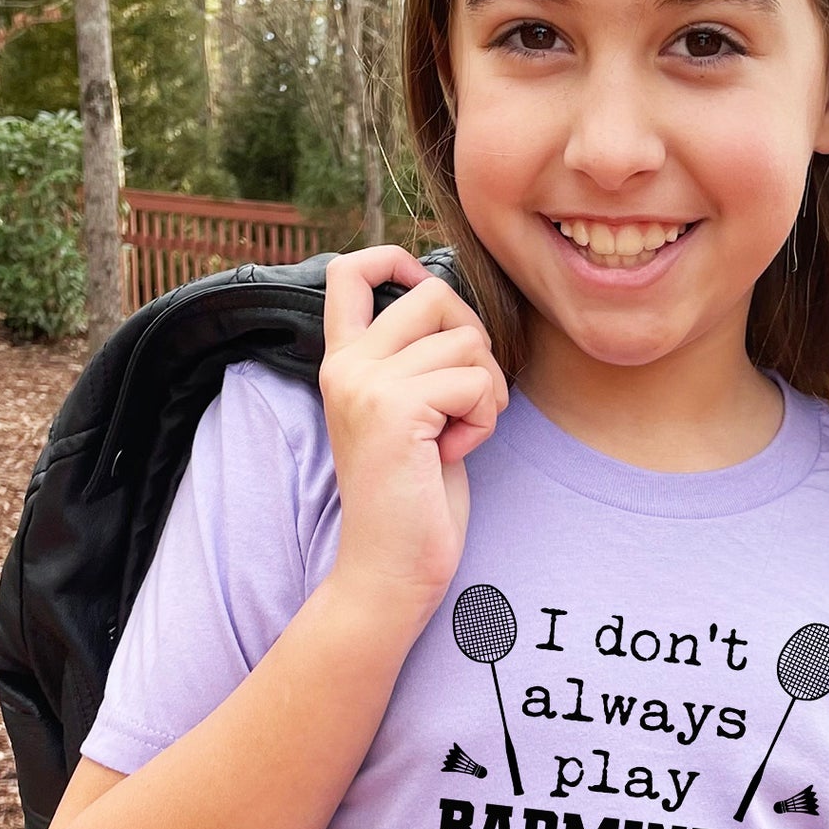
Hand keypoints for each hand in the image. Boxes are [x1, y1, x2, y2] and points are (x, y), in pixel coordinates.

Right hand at [319, 245, 508, 616]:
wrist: (390, 570)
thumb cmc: (415, 499)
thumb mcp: (415, 415)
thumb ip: (421, 363)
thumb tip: (460, 308)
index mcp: (344, 362)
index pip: (350, 272)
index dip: (395, 259)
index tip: (423, 283)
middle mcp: (346, 364)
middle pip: (437, 296)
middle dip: (476, 343)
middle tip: (467, 402)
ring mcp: (365, 383)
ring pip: (466, 341)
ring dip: (484, 393)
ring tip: (455, 437)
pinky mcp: (394, 409)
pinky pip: (474, 383)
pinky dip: (482, 421)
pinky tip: (452, 454)